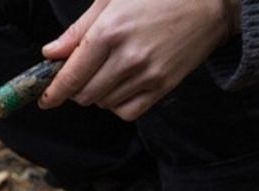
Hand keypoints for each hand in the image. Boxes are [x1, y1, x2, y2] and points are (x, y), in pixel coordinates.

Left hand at [39, 0, 237, 120]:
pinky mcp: (164, 87)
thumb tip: (49, 54)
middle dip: (77, 89)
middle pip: (84, 95)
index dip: (53, 92)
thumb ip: (78, 30)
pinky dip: (118, 104)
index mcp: (110, 31)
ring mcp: (148, 75)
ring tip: (110, 71)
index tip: (45, 99)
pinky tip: (123, 86)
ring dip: (98, 94)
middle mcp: (127, 57)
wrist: (212, 2)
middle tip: (84, 73)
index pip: (70, 76)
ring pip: (103, 104)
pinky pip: (127, 113)